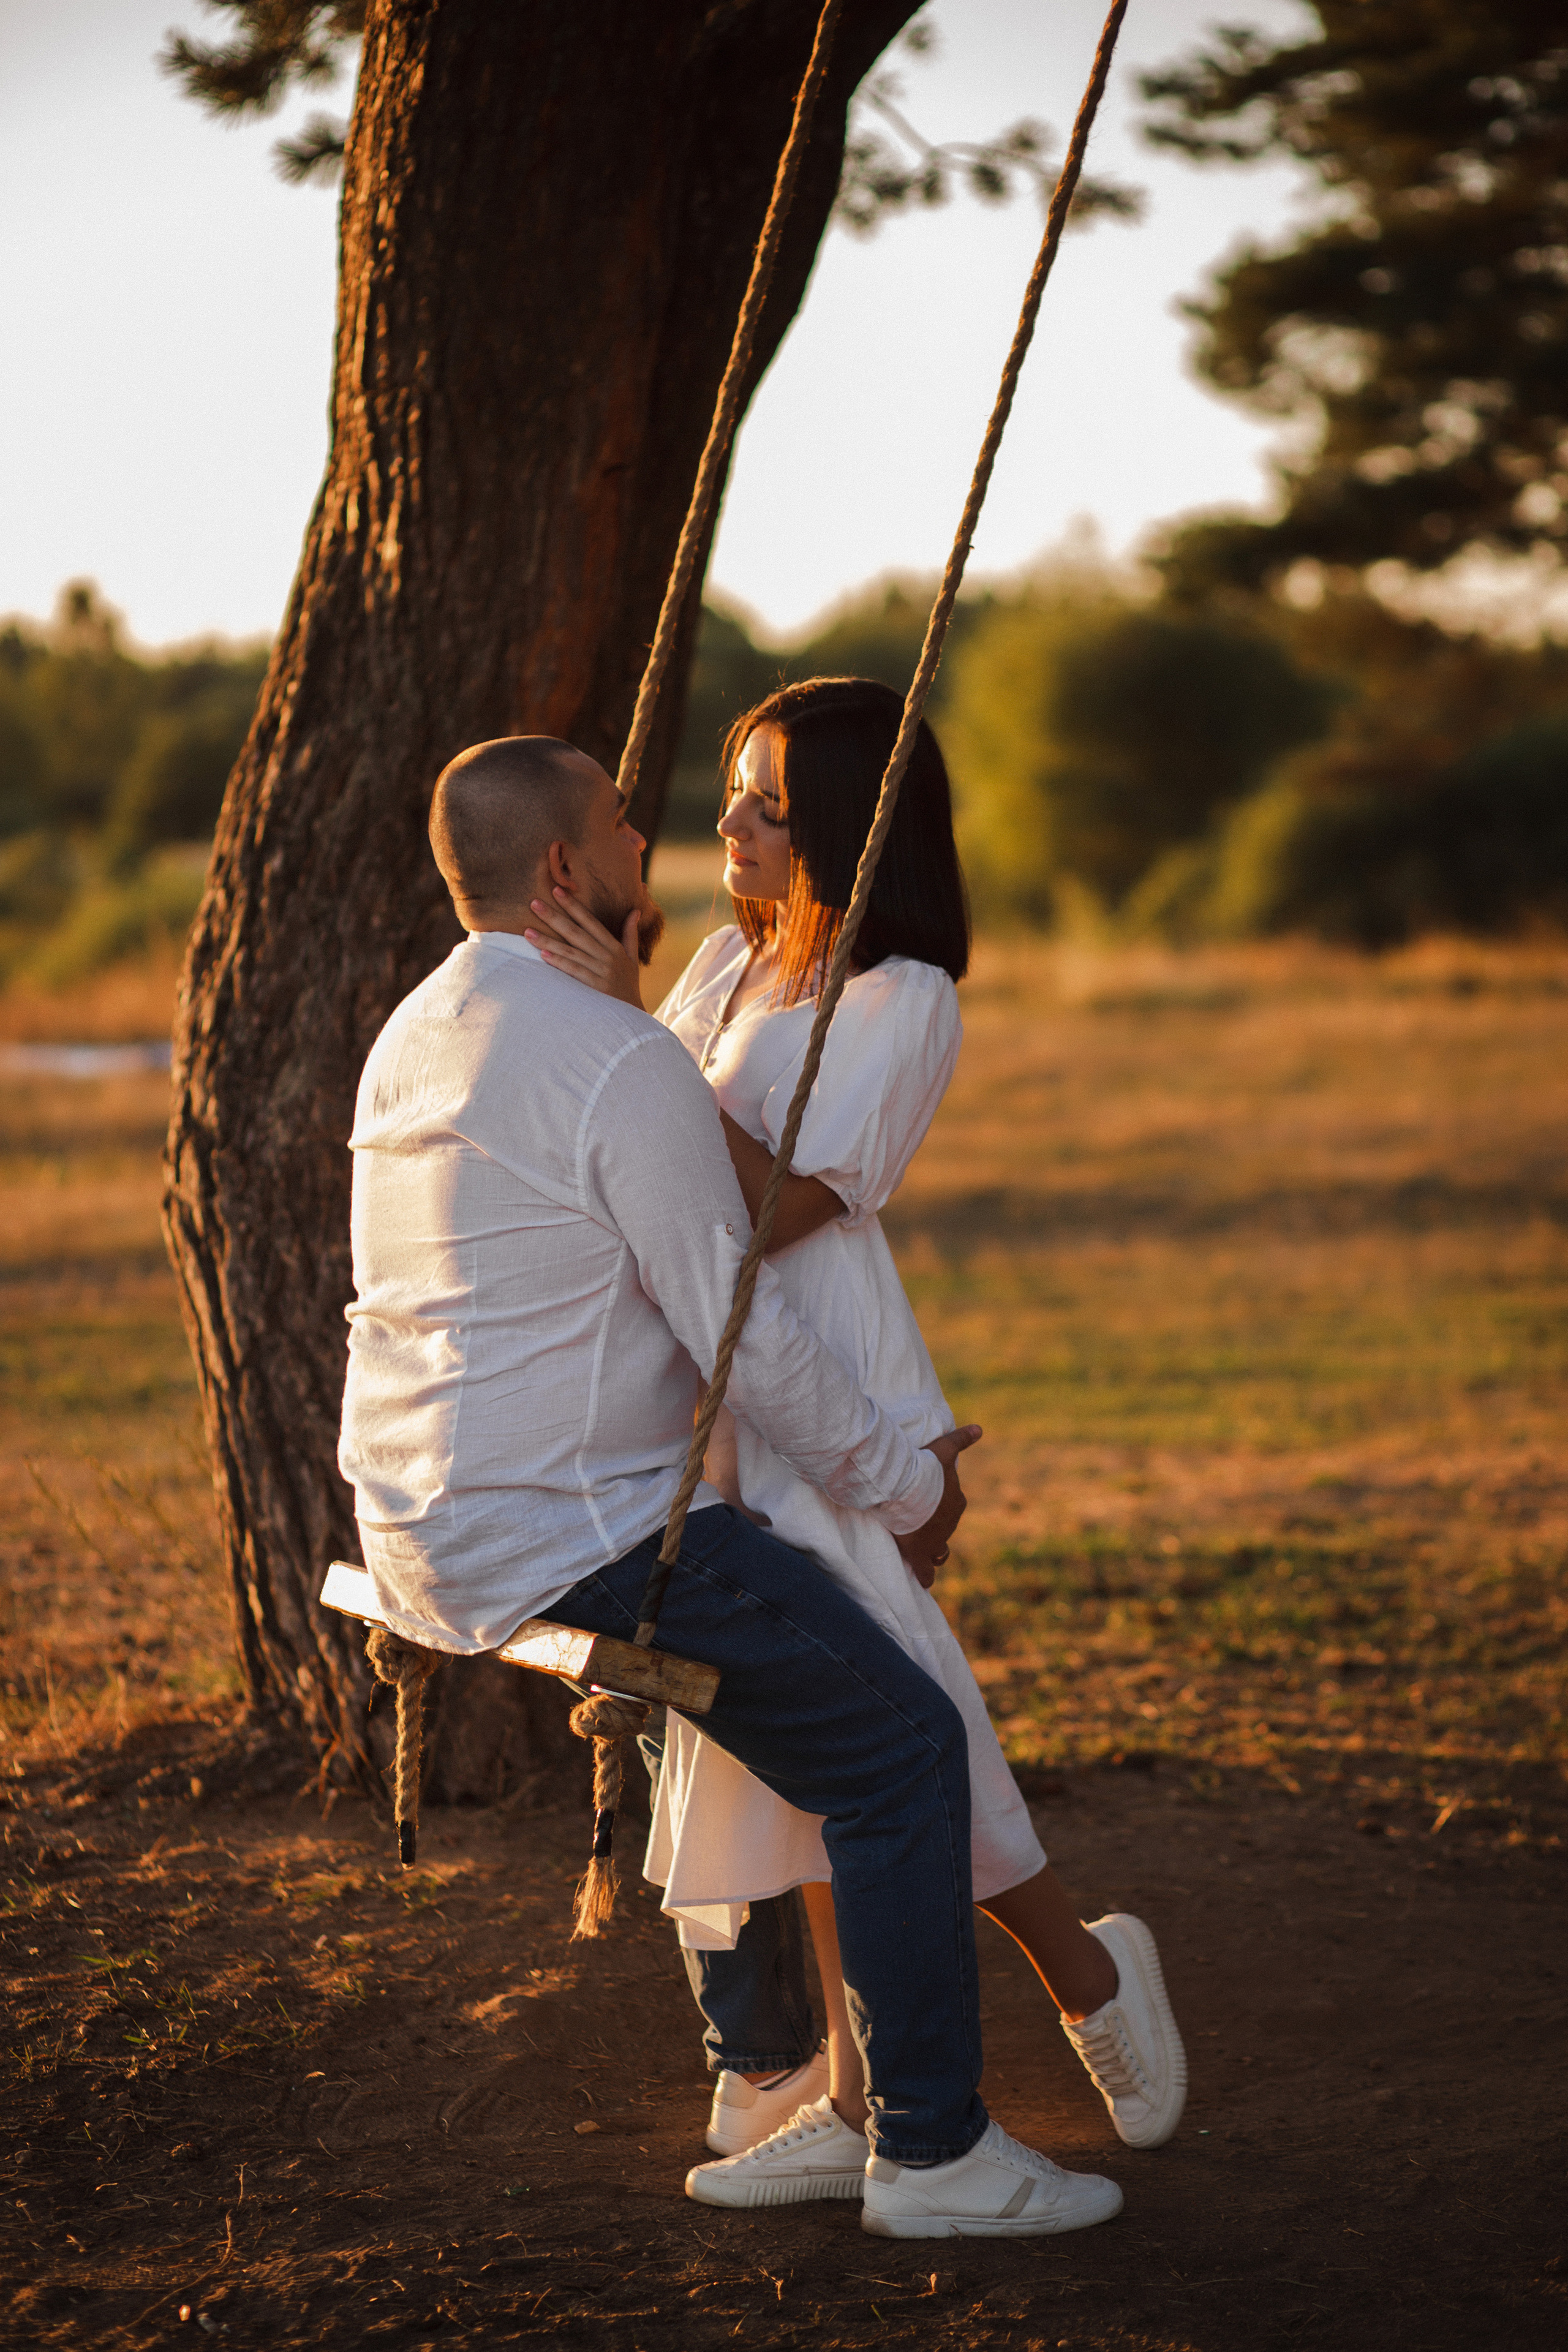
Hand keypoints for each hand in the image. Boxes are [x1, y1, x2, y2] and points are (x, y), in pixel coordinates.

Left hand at [524, 887, 643, 1008]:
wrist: (632, 1017)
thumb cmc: (628, 985)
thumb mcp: (632, 958)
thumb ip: (630, 934)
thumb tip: (634, 910)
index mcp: (614, 947)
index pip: (590, 921)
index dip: (573, 906)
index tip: (557, 891)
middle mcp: (607, 957)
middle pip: (576, 932)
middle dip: (554, 917)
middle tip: (534, 903)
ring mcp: (601, 972)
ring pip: (571, 952)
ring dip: (548, 941)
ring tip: (527, 931)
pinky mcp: (595, 988)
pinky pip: (574, 972)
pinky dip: (559, 963)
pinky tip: (542, 955)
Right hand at [896, 1424, 981, 1588]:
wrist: (907, 1487)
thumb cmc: (924, 1467)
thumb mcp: (944, 1450)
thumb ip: (961, 1440)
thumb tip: (980, 1428)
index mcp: (957, 1501)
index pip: (953, 1507)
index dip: (940, 1507)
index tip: (928, 1506)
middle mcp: (950, 1524)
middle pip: (945, 1529)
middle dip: (935, 1528)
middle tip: (918, 1524)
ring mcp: (936, 1541)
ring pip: (940, 1551)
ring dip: (934, 1552)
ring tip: (923, 1551)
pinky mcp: (919, 1554)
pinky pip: (926, 1572)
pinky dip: (925, 1576)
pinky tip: (924, 1581)